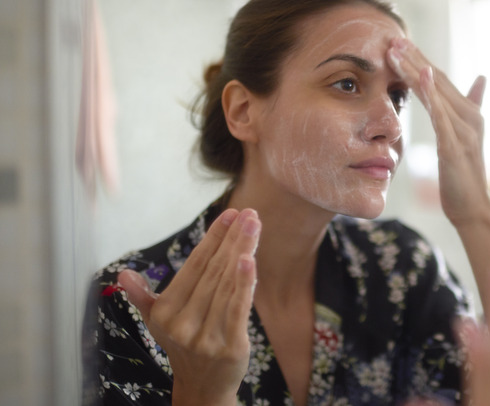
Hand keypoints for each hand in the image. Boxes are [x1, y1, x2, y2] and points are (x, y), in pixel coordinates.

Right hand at [118, 208, 259, 405]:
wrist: (203, 388)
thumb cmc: (183, 345)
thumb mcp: (158, 322)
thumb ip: (143, 296)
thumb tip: (123, 274)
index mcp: (165, 311)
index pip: (195, 266)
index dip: (213, 238)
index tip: (231, 214)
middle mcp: (182, 323)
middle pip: (214, 271)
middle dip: (233, 239)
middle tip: (250, 213)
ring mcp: (205, 336)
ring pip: (227, 285)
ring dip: (243, 251)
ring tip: (254, 225)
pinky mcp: (230, 346)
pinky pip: (237, 308)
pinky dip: (245, 283)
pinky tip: (250, 260)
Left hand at [387, 38, 489, 225]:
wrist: (472, 208)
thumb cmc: (463, 175)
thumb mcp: (465, 137)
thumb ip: (472, 105)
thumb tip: (482, 78)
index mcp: (469, 113)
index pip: (441, 80)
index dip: (421, 60)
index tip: (400, 43)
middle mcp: (469, 117)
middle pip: (438, 81)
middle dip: (415, 59)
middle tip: (393, 39)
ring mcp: (463, 131)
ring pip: (436, 93)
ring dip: (416, 70)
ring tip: (397, 52)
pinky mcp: (455, 146)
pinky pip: (442, 116)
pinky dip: (433, 95)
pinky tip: (424, 77)